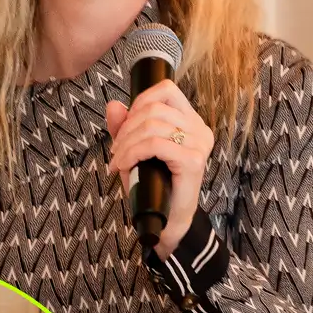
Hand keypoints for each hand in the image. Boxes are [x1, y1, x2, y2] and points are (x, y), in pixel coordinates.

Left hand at [106, 78, 213, 259]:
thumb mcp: (134, 151)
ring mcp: (199, 145)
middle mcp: (199, 130)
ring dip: (126, 143)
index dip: (139, 102)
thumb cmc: (152, 185)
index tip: (124, 125)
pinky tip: (124, 166)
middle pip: (155, 108)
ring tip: (118, 160)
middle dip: (127, 128)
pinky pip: (155, 145)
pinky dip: (132, 153)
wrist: (165, 221)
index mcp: (190, 122)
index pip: (166, 90)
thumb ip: (124, 127)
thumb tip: (113, 105)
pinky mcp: (193, 161)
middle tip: (116, 150)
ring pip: (152, 126)